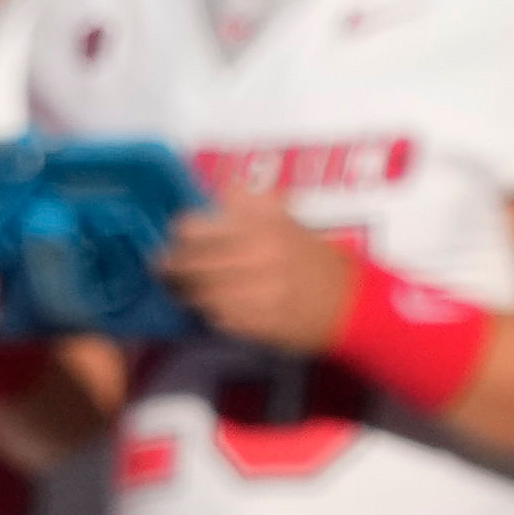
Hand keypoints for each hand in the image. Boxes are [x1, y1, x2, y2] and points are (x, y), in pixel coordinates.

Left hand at [157, 196, 361, 353]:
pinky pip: (213, 315)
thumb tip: (224, 191)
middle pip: (188, 261)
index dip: (182, 231)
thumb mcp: (289, 222)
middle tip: (163, 266)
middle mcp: (255, 255)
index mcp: (262, 226)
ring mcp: (252, 291)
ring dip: (185, 290)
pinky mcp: (251, 323)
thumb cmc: (317, 261)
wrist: (350, 304)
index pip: (196, 227)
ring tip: (183, 287)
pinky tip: (213, 305)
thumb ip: (253, 207)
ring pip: (196, 291)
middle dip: (172, 265)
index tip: (179, 235)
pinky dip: (208, 311)